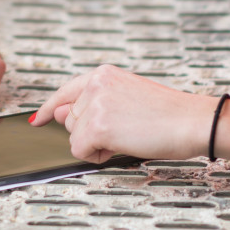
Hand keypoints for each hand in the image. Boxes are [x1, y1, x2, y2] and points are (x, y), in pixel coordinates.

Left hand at [30, 64, 214, 162]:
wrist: (191, 121)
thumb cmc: (168, 113)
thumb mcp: (128, 94)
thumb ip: (98, 101)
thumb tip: (66, 115)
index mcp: (103, 74)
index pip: (65, 90)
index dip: (50, 108)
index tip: (38, 118)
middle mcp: (95, 84)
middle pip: (69, 119)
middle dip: (89, 132)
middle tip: (121, 131)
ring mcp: (94, 104)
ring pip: (73, 135)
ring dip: (95, 144)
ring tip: (125, 136)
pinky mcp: (96, 126)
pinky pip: (79, 150)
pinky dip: (96, 156)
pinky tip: (120, 146)